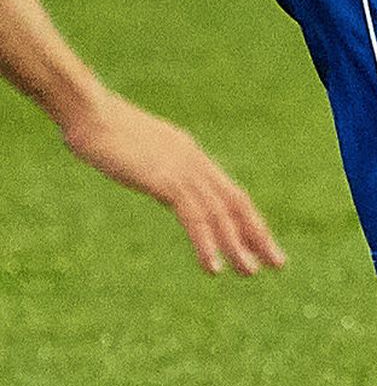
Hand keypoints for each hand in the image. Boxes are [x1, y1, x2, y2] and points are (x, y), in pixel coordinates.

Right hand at [59, 87, 284, 275]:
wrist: (88, 112)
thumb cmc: (102, 131)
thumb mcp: (139, 151)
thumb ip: (154, 165)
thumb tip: (155, 176)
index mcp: (191, 154)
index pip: (230, 192)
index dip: (248, 220)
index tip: (263, 244)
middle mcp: (194, 161)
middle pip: (236, 202)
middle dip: (257, 234)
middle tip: (278, 263)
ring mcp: (182, 169)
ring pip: (220, 213)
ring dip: (236, 245)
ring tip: (249, 273)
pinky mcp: (165, 180)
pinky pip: (193, 217)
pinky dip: (206, 243)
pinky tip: (213, 267)